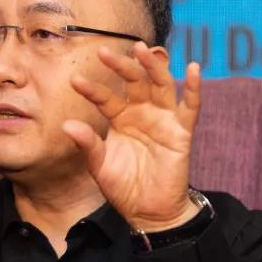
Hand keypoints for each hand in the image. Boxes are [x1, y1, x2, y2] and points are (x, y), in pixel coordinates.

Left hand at [62, 42, 201, 231]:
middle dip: (121, 66)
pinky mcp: (181, 132)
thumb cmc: (123, 186)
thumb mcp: (100, 166)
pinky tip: (194, 68)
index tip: (75, 80)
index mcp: (120, 118)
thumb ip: (87, 145)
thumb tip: (67, 125)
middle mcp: (142, 113)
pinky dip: (194, 88)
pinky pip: (190, 107)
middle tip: (104, 51)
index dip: (92, 89)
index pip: (106, 98)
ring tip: (141, 49)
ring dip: (152, 66)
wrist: (148, 211)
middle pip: (134, 82)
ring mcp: (163, 120)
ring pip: (160, 86)